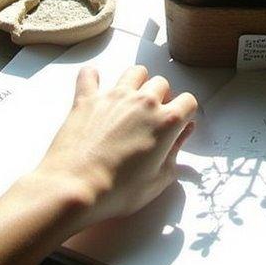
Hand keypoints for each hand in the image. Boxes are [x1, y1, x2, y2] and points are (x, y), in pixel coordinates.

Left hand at [34, 65, 197, 231]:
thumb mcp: (158, 181)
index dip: (185, 114)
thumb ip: (175, 154)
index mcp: (166, 121)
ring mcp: (114, 96)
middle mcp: (144, 102)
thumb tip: (182, 133)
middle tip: (151, 119)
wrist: (76, 189)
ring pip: (135, 72)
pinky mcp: (87, 98)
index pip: (189, 101)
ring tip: (130, 102)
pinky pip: (89, 75)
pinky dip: (92, 78)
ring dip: (137, 83)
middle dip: (161, 97)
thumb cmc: (119, 191)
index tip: (176, 127)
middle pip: (162, 84)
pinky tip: (95, 88)